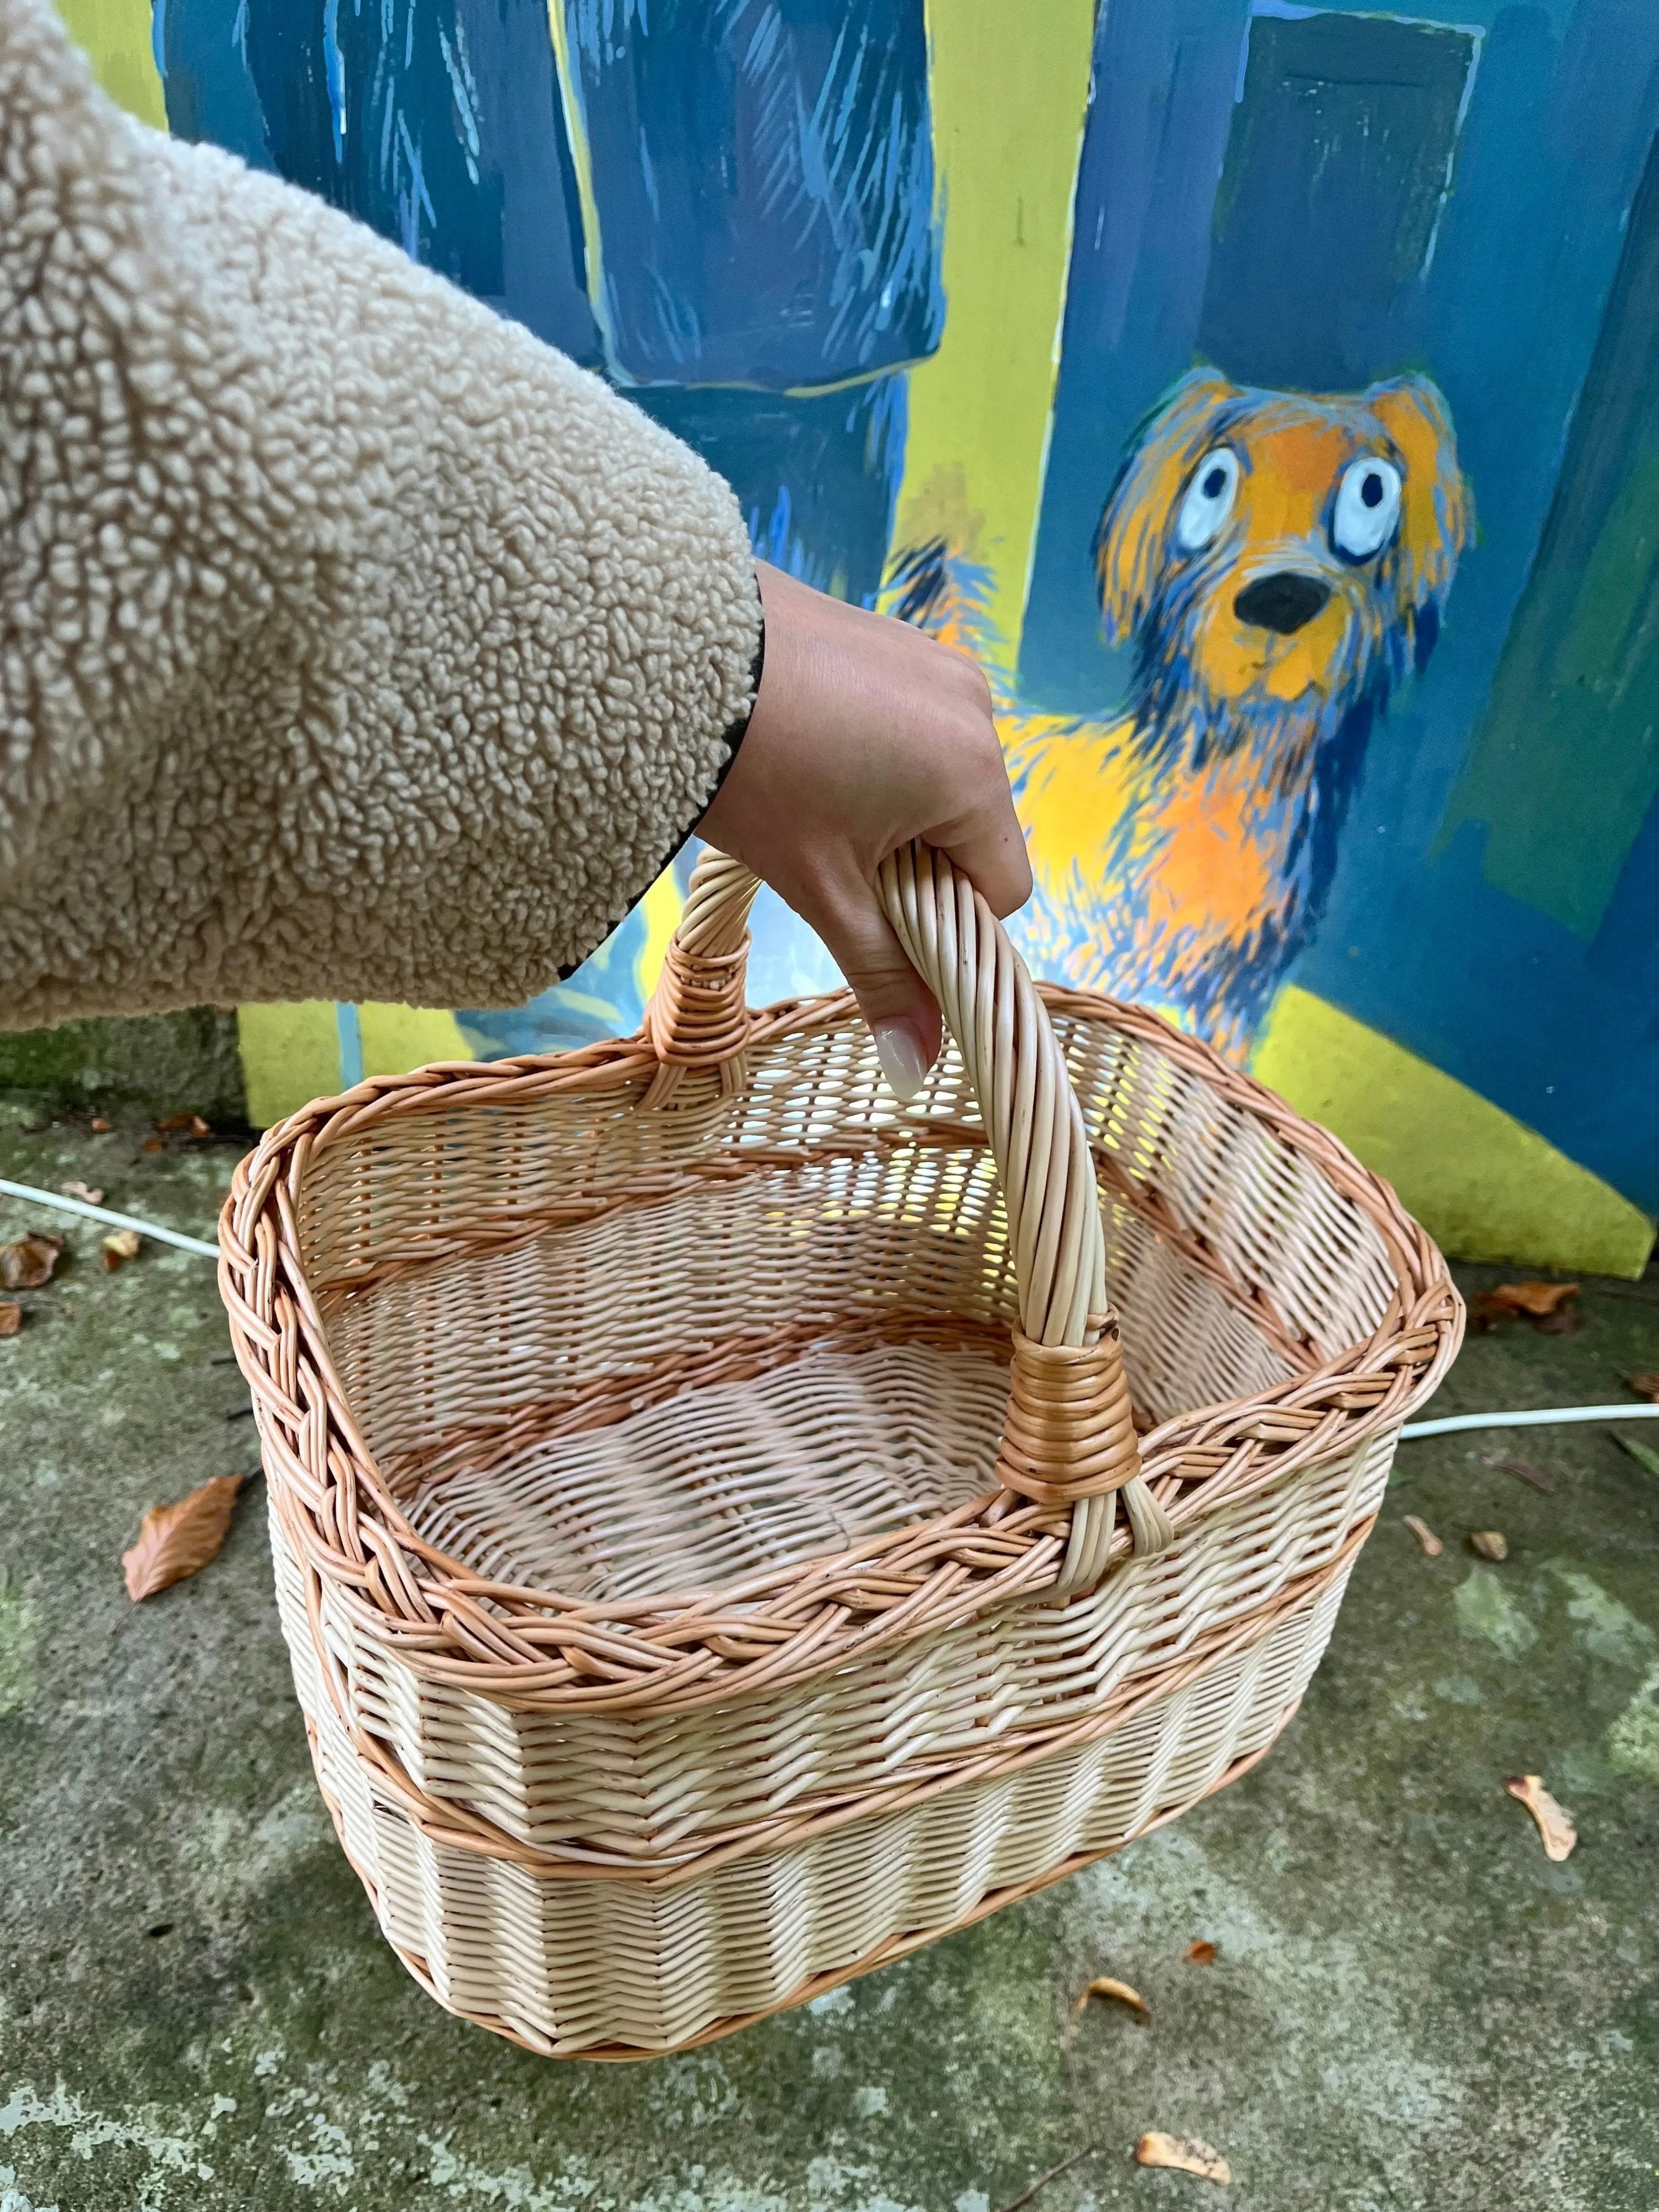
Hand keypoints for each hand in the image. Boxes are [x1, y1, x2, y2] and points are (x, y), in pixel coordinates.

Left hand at [698, 561, 1030, 1098]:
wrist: (666, 649)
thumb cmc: (751, 771)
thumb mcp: (820, 888)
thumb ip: (881, 975)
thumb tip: (918, 1068)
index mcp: (974, 774)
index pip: (1003, 888)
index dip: (944, 921)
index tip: (874, 908)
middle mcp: (976, 710)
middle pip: (972, 829)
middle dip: (914, 857)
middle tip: (827, 850)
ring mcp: (936, 663)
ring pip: (938, 776)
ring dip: (891, 804)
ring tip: (810, 794)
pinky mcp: (895, 636)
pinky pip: (908, 720)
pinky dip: (872, 749)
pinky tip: (806, 746)